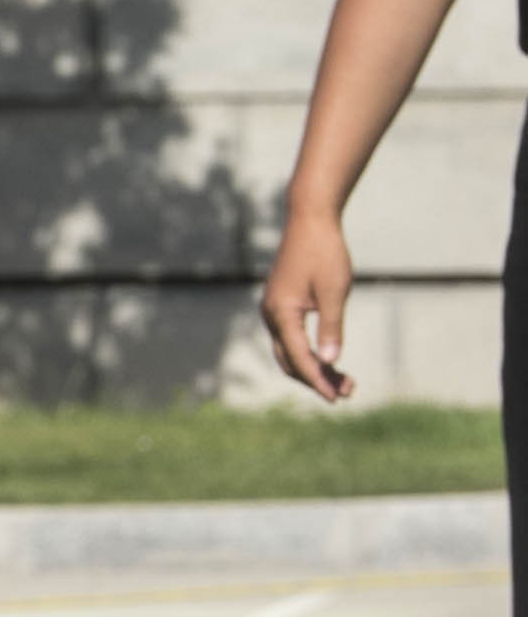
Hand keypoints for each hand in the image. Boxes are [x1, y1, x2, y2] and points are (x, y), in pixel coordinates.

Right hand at [256, 209, 357, 401]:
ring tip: (343, 379)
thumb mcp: (334, 291)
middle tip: (345, 393)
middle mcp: (271, 315)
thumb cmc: (325, 252)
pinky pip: (290, 337)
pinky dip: (308, 352)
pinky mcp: (281, 304)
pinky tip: (327, 357)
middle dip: (316, 379)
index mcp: (281, 314)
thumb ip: (332, 328)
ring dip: (313, 367)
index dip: (319, 380)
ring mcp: (273, 310)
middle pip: (290, 360)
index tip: (338, 397)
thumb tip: (330, 361)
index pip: (300, 358)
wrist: (309, 220)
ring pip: (289, 351)